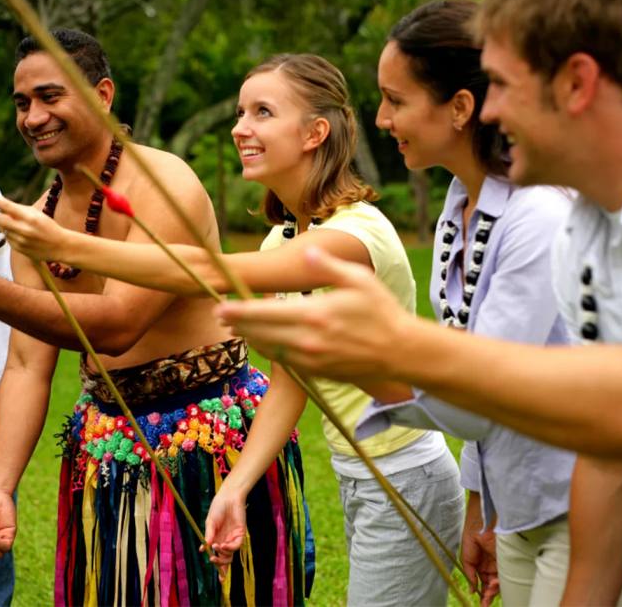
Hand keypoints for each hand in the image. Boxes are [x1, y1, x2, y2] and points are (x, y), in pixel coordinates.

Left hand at [0, 191, 67, 263]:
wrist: (61, 246)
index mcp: (29, 216)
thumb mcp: (36, 214)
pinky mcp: (20, 250)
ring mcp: (21, 241)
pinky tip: (25, 238)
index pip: (5, 205)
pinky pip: (8, 239)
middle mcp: (23, 229)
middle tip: (8, 216)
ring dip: (8, 227)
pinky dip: (12, 236)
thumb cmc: (47, 226)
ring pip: (2, 230)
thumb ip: (18, 211)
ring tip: (23, 229)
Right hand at [202, 485, 246, 580]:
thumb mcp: (210, 522)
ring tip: (216, 547)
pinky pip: (236, 545)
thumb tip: (204, 549)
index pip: (219, 557)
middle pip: (225, 559)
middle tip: (212, 560)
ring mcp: (234, 537)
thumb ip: (209, 535)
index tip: (220, 580)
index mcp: (218, 539)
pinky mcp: (241, 533)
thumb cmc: (218, 507)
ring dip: (223, 554)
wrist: (228, 496)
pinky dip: (229, 548)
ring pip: (230, 554)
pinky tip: (222, 545)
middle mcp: (226, 540)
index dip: (220, 569)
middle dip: (220, 563)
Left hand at [214, 247, 414, 383]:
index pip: (265, 314)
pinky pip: (285, 361)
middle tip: (221, 316)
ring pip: (270, 349)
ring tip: (238, 328)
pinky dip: (271, 350)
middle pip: (261, 334)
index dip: (239, 312)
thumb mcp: (358, 279)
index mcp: (315, 314)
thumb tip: (307, 250)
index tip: (221, 307)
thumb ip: (328, 266)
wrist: (400, 351)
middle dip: (238, 325)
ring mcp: (312, 360)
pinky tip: (265, 341)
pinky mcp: (317, 372)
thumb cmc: (381, 310)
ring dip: (252, 338)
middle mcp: (308, 340)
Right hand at [461, 513, 499, 605]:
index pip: (483, 583)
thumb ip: (470, 575)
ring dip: (493, 590)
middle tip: (485, 603)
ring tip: (487, 593)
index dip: (482, 593)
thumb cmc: (470, 538)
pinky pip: (503, 575)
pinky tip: (492, 584)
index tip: (481, 603)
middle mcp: (490, 566)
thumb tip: (472, 590)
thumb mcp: (466, 560)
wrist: (479, 526)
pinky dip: (498, 582)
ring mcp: (498, 564)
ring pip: (498, 582)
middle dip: (488, 595)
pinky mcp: (505, 561)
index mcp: (481, 566)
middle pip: (491, 585)